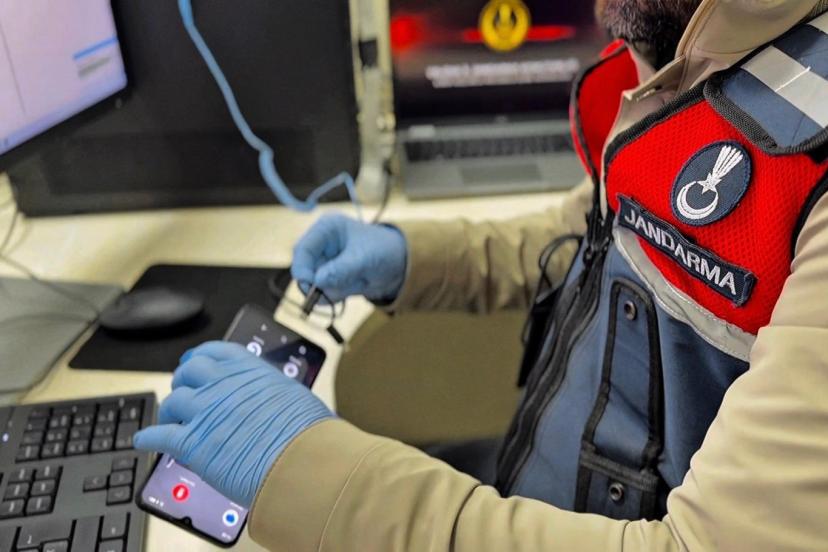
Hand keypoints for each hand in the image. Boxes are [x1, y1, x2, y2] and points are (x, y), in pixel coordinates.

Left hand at [133, 342, 332, 507]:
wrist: (299, 460)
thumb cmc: (305, 432)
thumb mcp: (293, 396)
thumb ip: (272, 394)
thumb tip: (274, 403)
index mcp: (249, 369)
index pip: (215, 352)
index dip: (200, 357)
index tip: (195, 361)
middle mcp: (222, 384)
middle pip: (188, 373)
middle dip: (183, 382)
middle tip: (184, 391)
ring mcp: (204, 411)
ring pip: (172, 402)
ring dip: (168, 410)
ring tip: (169, 419)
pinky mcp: (191, 442)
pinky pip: (158, 435)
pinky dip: (148, 437)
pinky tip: (144, 441)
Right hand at [291, 213, 407, 302]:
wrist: (398, 265)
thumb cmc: (383, 251)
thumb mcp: (364, 259)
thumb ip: (341, 270)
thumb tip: (317, 281)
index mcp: (327, 229)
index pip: (303, 248)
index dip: (302, 268)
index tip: (310, 284)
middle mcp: (320, 244)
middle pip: (302, 267)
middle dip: (313, 283)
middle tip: (326, 295)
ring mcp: (322, 262)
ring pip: (311, 283)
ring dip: (326, 291)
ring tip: (351, 286)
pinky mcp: (327, 278)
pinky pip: (321, 292)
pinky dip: (332, 296)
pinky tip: (350, 289)